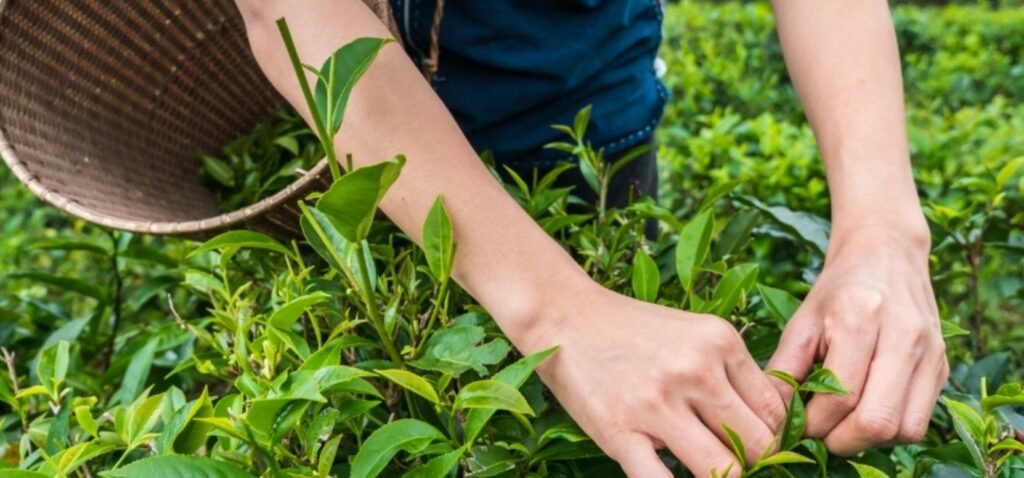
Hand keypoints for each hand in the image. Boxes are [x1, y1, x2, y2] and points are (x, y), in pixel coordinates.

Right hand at [520, 285, 786, 477]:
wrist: (564, 315)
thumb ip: (731, 372)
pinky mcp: (620, 432)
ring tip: (699, 466)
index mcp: (720, 342)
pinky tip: (668, 474)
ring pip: (724, 471)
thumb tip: (772, 422)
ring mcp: (657, 403)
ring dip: (719, 477)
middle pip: (758, 445)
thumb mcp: (694, 333)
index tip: (753, 444)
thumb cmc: (631, 329)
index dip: (772, 438)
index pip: (775, 412)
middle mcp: (695, 370)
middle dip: (750, 462)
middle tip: (728, 459)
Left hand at [767, 225, 948, 454]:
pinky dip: (890, 431)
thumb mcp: (801, 320)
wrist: (886, 253)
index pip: (840, 397)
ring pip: (905, 429)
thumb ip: (784, 369)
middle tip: (818, 434)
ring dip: (869, 440)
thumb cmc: (838, 289)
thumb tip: (771, 417)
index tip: (796, 426)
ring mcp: (930, 352)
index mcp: (861, 317)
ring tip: (842, 425)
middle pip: (877, 421)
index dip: (814, 424)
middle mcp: (904, 335)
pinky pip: (919, 421)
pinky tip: (865, 414)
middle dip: (841, 440)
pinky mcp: (942, 366)